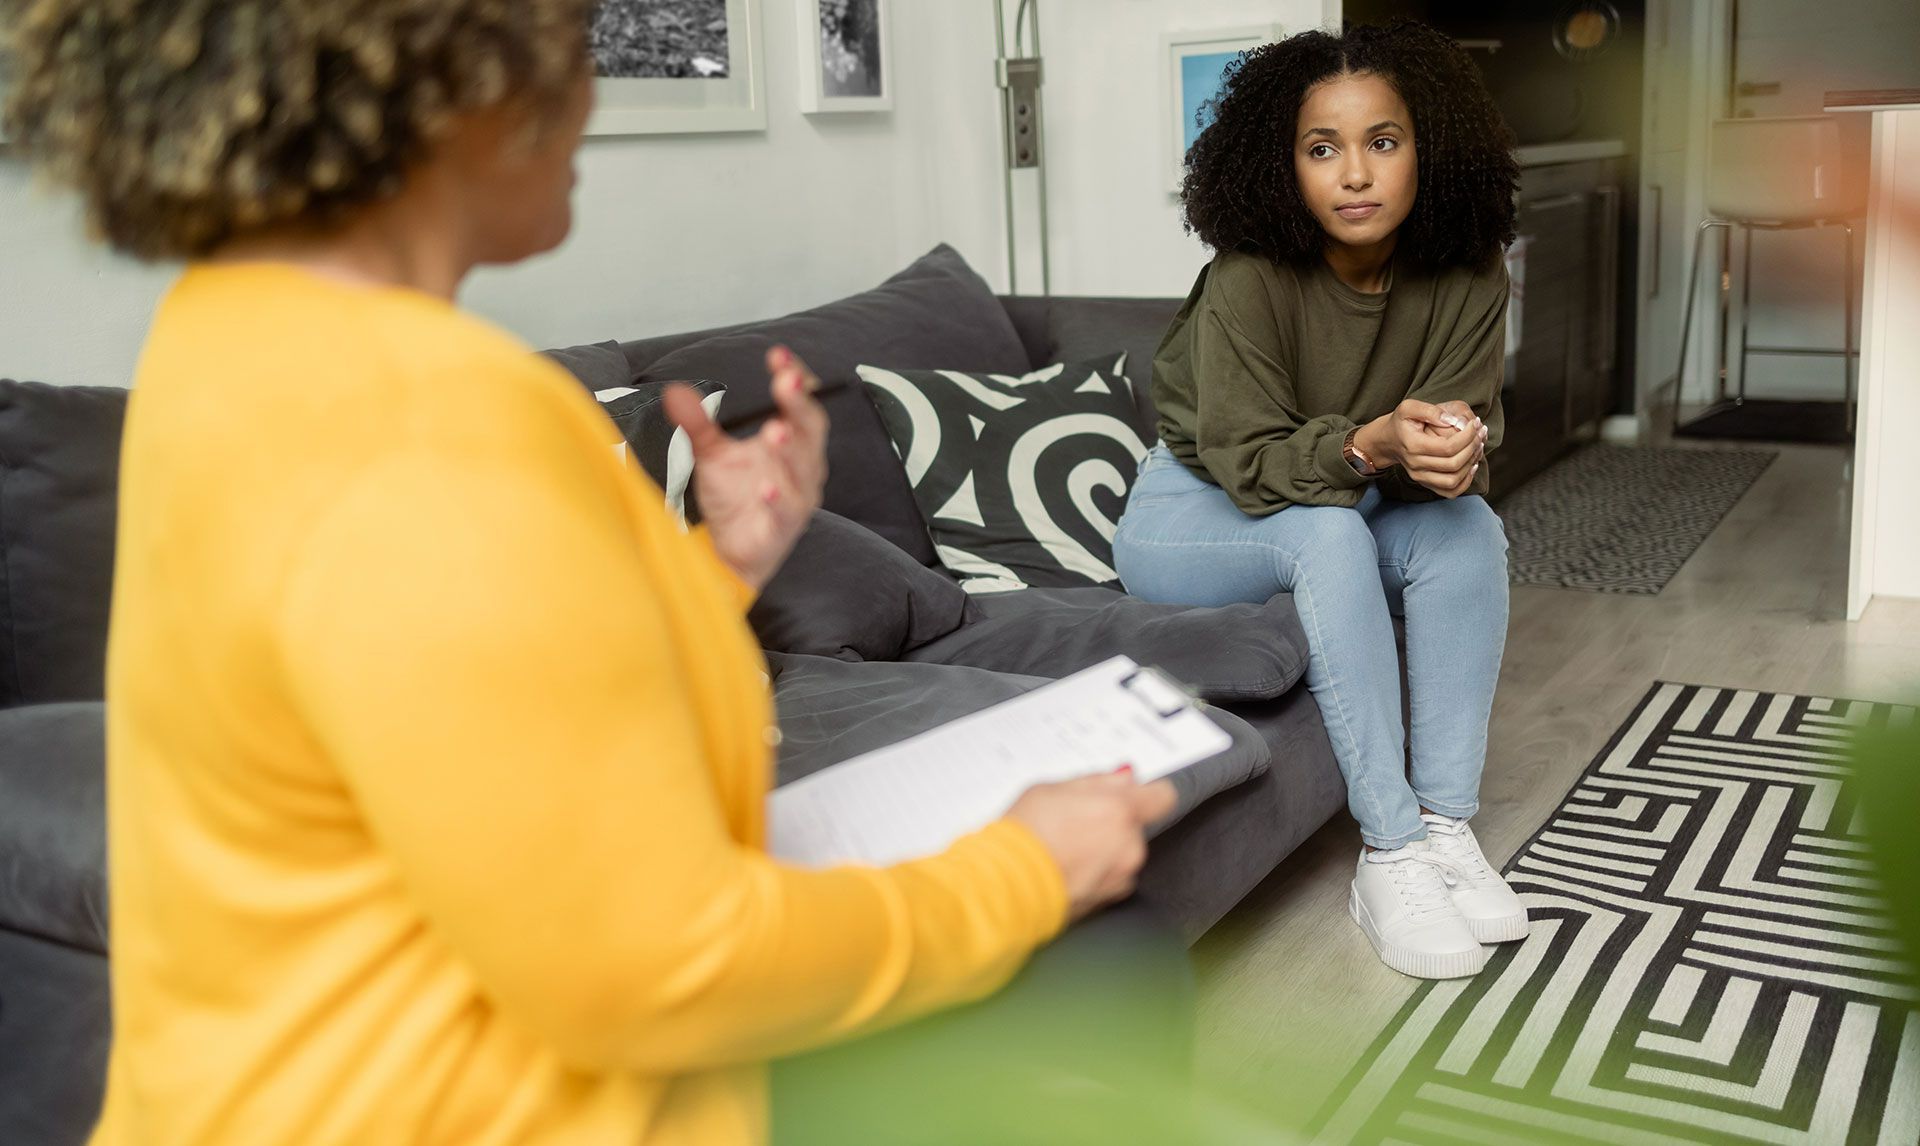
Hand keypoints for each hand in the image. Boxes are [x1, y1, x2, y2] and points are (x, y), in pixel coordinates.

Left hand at [664, 346, 828, 589]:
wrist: (730, 552)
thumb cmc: (734, 497)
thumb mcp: (711, 454)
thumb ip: (698, 424)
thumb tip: (675, 392)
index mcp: (791, 441)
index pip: (801, 403)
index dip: (795, 379)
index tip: (779, 356)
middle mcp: (802, 467)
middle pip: (810, 429)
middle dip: (799, 404)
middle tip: (786, 381)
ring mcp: (796, 499)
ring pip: (803, 471)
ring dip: (791, 450)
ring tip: (777, 431)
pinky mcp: (782, 530)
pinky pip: (785, 513)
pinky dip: (778, 501)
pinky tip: (766, 488)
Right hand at [1006, 772, 1177, 921]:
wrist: (1006, 886)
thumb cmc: (1023, 836)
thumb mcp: (1051, 788)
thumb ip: (1096, 781)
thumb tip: (1122, 778)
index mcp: (1119, 810)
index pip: (1162, 796)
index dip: (1148, 793)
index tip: (1135, 794)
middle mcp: (1129, 845)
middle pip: (1135, 827)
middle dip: (1112, 823)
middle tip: (1076, 821)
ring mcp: (1121, 876)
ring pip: (1122, 855)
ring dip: (1104, 850)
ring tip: (1065, 847)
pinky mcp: (1109, 901)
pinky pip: (1110, 880)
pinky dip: (1095, 874)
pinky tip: (1066, 868)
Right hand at [1356, 399, 1486, 498]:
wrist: (1388, 441)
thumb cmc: (1401, 422)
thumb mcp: (1409, 407)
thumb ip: (1430, 410)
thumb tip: (1452, 421)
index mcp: (1413, 446)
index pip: (1448, 447)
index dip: (1467, 436)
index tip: (1475, 423)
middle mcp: (1416, 465)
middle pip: (1453, 464)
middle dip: (1473, 447)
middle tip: (1481, 432)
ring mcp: (1420, 477)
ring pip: (1453, 480)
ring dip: (1471, 464)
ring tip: (1478, 446)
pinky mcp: (1426, 484)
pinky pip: (1450, 492)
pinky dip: (1466, 482)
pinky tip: (1472, 465)